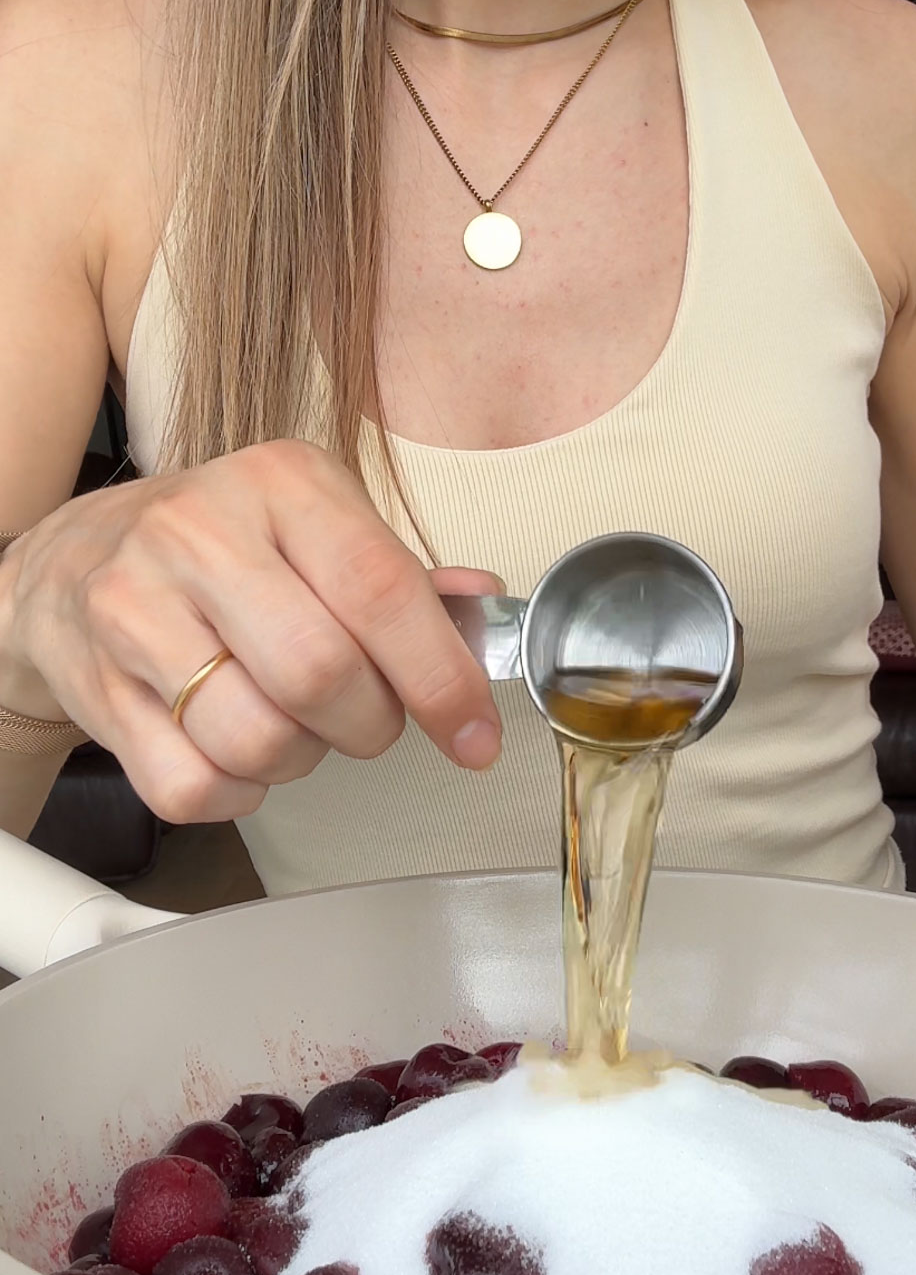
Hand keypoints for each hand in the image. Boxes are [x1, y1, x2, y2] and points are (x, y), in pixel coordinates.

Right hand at [0, 441, 503, 821]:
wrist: (74, 563)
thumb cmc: (222, 551)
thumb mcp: (316, 526)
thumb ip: (402, 576)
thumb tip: (483, 612)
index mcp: (280, 483)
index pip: (381, 590)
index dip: (441, 680)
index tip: (474, 736)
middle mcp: (199, 534)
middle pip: (322, 677)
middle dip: (369, 726)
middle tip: (365, 720)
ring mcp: (135, 610)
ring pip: (259, 741)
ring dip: (300, 760)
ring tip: (289, 722)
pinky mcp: (96, 688)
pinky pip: (193, 788)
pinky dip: (235, 792)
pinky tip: (231, 746)